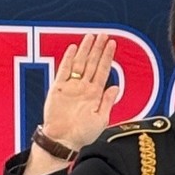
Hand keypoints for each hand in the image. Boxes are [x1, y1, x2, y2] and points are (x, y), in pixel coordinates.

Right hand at [41, 32, 119, 150]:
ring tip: (91, 36)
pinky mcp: (58, 88)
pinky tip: (74, 49)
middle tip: (104, 34)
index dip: (107, 57)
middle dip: (98, 49)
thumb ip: (107, 102)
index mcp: (95, 94)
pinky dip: (68, 59)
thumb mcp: (101, 119)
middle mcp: (84, 87)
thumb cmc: (83, 134)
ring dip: (85, 50)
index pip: (103, 71)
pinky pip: (64, 70)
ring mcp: (71, 86)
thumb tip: (116, 87)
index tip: (112, 44)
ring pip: (79, 63)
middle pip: (92, 63)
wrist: (63, 140)